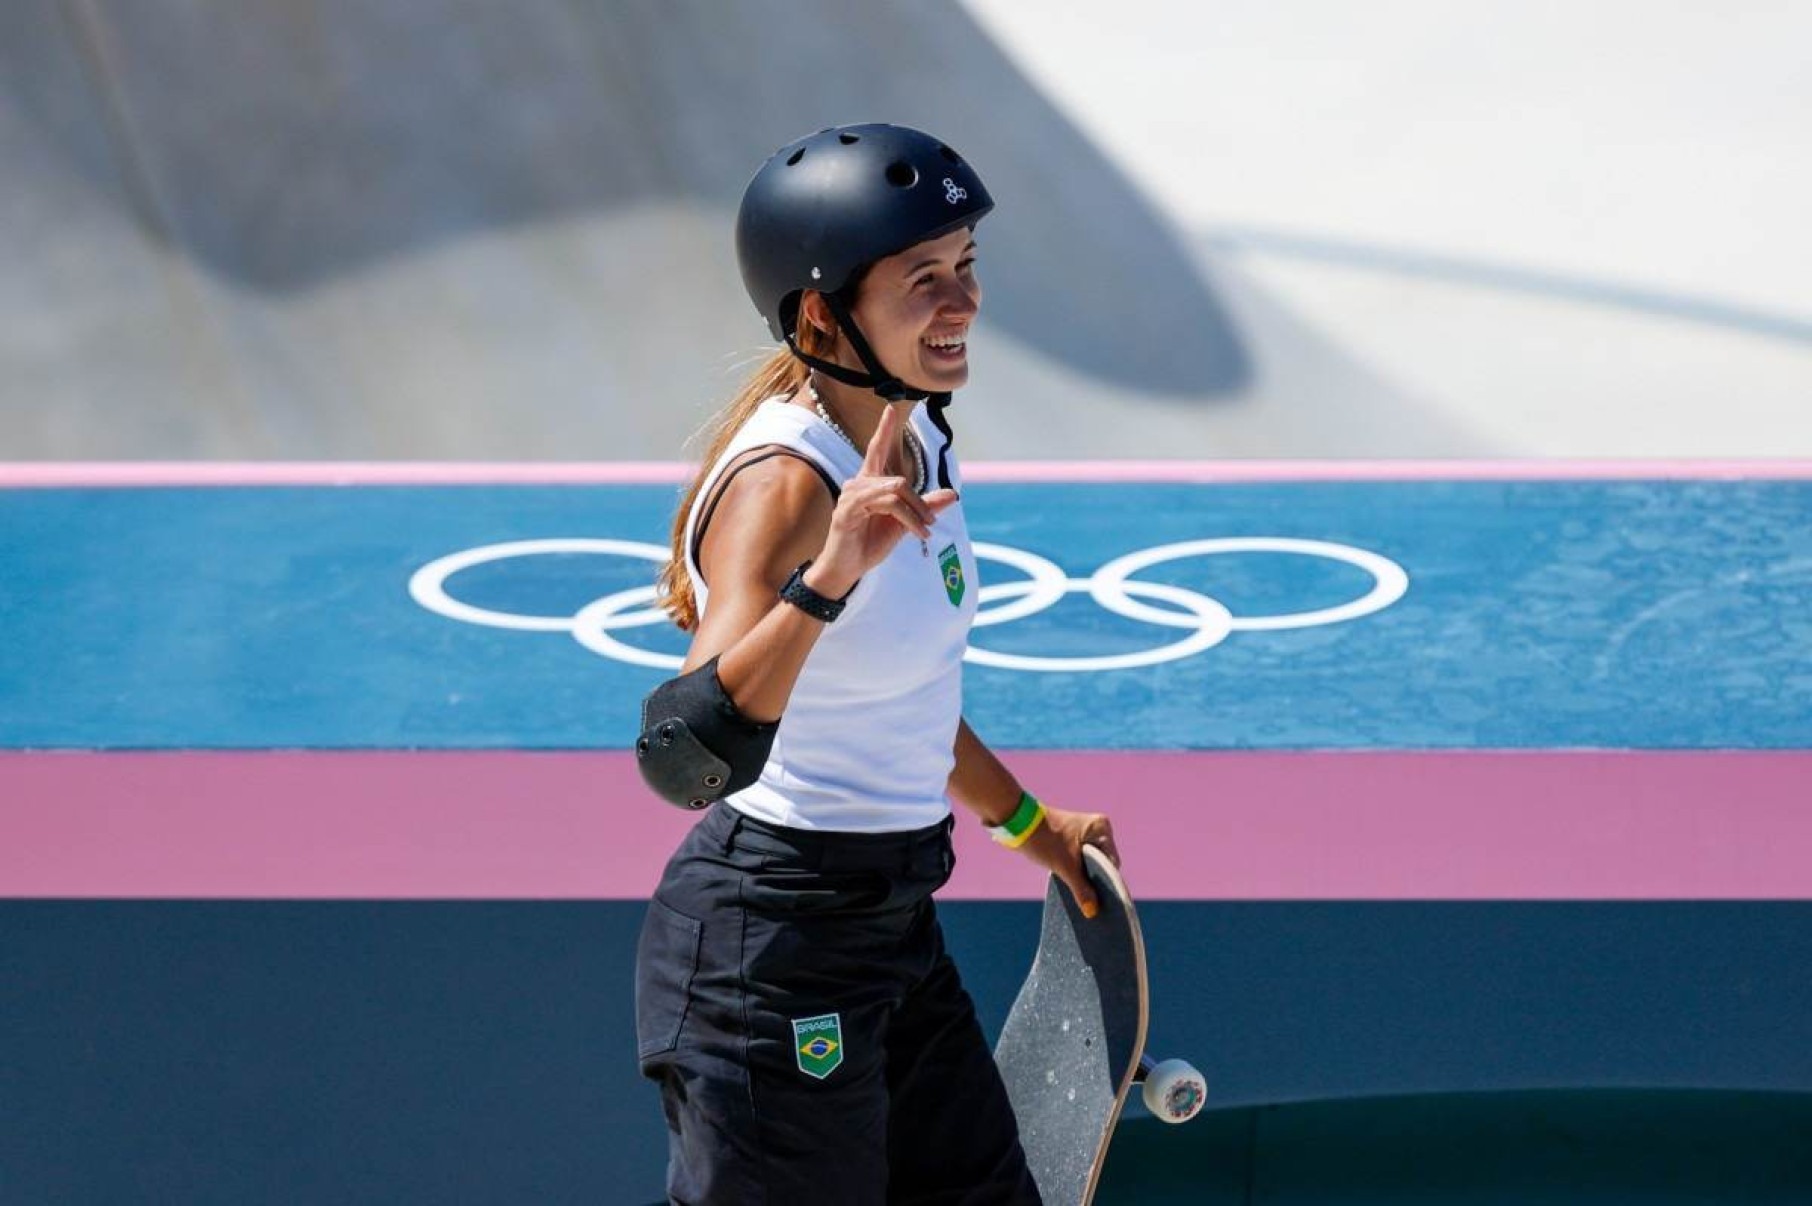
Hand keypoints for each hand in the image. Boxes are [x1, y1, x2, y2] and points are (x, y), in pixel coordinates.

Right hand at [808, 402, 958, 594]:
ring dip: (916, 512)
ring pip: (895, 490)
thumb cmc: (869, 543)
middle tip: (931, 523)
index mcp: (869, 483)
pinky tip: (917, 533)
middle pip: (899, 479)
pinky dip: (908, 519)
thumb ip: (925, 507)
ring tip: (925, 530)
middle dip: (920, 502)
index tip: (891, 409)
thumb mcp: (904, 524)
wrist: (847, 570)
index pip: (876, 449)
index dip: (884, 429)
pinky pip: (887, 505)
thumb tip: (952, 494)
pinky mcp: (848, 511)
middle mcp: (857, 484)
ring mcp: (851, 496)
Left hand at [1016, 805, 1118, 918]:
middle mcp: (1096, 829)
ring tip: (1085, 902)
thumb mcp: (1065, 867)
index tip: (1106, 904)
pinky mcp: (1071, 839)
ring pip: (1090, 864)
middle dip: (1096, 883)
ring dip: (1085, 880)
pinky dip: (1077, 874)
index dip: (1108, 884)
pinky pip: (1080, 861)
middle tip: (1094, 907)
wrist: (1015, 823)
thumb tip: (1093, 912)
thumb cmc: (1043, 839)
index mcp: (1100, 828)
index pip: (1111, 863)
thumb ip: (1081, 890)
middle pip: (1102, 864)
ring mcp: (1083, 833)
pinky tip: (1075, 890)